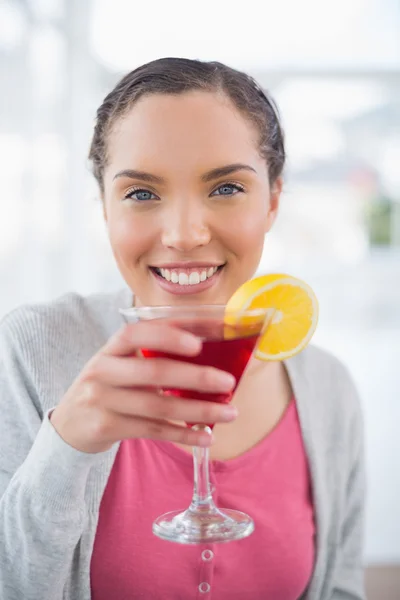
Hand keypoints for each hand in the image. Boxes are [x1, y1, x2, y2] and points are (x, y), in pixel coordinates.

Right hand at [50, 322, 236, 452]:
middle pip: (154, 371)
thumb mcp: (120, 365)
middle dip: (196, 377)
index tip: (200, 342)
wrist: (69, 425)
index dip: (168, 336)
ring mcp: (102, 400)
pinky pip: (153, 430)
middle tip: (228, 382)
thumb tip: (213, 352)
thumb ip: (154, 357)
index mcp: (111, 348)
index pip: (137, 333)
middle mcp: (103, 370)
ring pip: (158, 405)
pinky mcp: (106, 427)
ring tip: (230, 413)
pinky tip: (207, 437)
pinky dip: (183, 434)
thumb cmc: (109, 387)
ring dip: (199, 411)